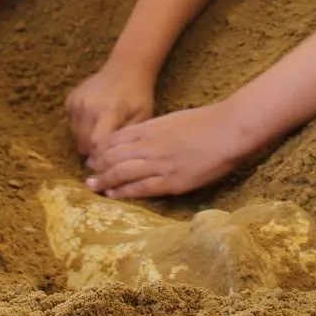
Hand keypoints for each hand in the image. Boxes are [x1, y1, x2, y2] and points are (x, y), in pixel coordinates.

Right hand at [66, 63, 156, 157]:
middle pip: (84, 143)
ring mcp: (77, 102)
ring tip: (102, 136)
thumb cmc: (138, 94)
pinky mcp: (70, 100)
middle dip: (93, 153)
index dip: (102, 158)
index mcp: (108, 111)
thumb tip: (114, 160)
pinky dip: (81, 129)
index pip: (97, 144)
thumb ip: (127, 138)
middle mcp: (88, 106)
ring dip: (86, 141)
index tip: (109, 165)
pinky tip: (95, 123)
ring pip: (75, 135)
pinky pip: (71, 124)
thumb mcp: (142, 117)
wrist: (126, 68)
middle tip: (105, 155)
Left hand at [83, 103, 248, 198]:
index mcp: (150, 128)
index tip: (94, 156)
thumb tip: (139, 139)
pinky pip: (142, 188)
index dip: (102, 149)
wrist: (228, 130)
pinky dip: (124, 192)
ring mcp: (160, 164)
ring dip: (105, 180)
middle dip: (98, 166)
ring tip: (92, 186)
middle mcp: (150, 146)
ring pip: (123, 173)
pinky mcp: (172, 182)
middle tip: (87, 173)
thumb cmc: (205, 122)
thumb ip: (154, 130)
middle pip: (115, 157)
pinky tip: (113, 195)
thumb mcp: (173, 120)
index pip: (116, 140)